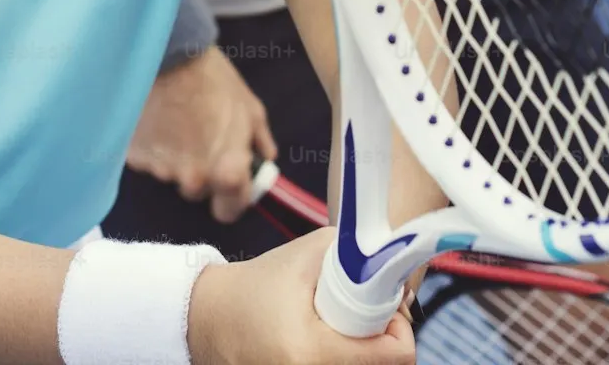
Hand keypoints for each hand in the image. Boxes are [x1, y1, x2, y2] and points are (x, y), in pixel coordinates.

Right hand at [127, 46, 276, 222]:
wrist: (164, 55)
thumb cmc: (213, 79)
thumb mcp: (249, 106)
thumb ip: (260, 141)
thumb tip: (266, 159)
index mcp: (226, 171)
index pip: (229, 211)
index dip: (232, 197)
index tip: (231, 183)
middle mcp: (193, 180)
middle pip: (198, 192)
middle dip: (203, 171)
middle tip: (201, 137)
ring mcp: (160, 171)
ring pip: (172, 175)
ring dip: (176, 157)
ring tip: (178, 121)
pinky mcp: (135, 159)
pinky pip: (148, 161)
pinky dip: (154, 147)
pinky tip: (158, 119)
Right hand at [188, 228, 415, 364]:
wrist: (208, 318)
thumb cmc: (256, 285)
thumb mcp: (309, 253)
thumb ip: (358, 256)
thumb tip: (396, 275)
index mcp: (310, 350)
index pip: (393, 358)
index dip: (400, 330)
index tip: (387, 312)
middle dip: (382, 344)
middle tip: (369, 321)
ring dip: (365, 356)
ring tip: (346, 331)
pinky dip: (345, 361)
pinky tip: (332, 344)